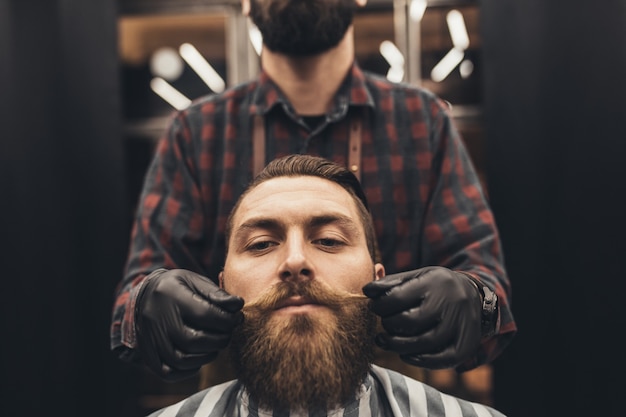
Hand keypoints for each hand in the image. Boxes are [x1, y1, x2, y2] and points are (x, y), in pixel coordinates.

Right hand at [135, 268, 243, 380]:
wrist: (144, 294)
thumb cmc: (178, 287)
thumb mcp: (195, 281)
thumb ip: (216, 293)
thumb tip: (238, 305)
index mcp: (171, 295)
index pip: (204, 314)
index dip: (227, 319)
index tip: (237, 318)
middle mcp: (157, 319)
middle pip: (193, 340)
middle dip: (219, 340)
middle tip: (228, 334)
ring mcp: (150, 339)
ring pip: (181, 360)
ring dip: (206, 357)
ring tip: (215, 345)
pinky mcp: (148, 354)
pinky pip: (168, 372)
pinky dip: (188, 370)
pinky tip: (199, 358)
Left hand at [362, 266, 481, 368]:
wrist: (474, 294)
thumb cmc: (435, 286)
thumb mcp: (416, 276)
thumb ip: (391, 283)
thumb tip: (367, 290)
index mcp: (434, 282)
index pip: (398, 297)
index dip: (380, 305)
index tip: (375, 307)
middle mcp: (450, 302)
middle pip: (410, 321)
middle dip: (389, 325)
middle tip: (384, 324)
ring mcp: (461, 324)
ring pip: (425, 342)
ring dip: (398, 345)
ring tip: (386, 340)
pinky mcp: (467, 343)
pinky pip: (442, 359)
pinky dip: (420, 360)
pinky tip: (405, 354)